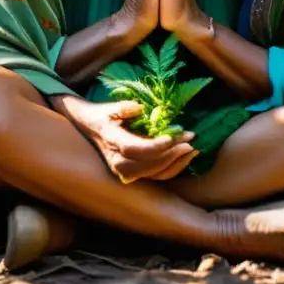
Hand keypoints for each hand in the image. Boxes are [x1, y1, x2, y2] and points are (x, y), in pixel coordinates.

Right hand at [66, 98, 197, 182]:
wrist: (90, 128)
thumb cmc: (102, 116)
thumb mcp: (109, 108)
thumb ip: (123, 107)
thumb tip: (139, 108)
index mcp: (111, 142)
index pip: (135, 149)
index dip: (156, 146)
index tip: (173, 137)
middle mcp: (117, 162)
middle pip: (148, 164)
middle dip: (172, 153)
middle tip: (189, 138)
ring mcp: (125, 171)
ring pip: (155, 173)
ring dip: (176, 162)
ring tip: (192, 148)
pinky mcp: (134, 174)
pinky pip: (156, 176)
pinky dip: (174, 168)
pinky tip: (186, 157)